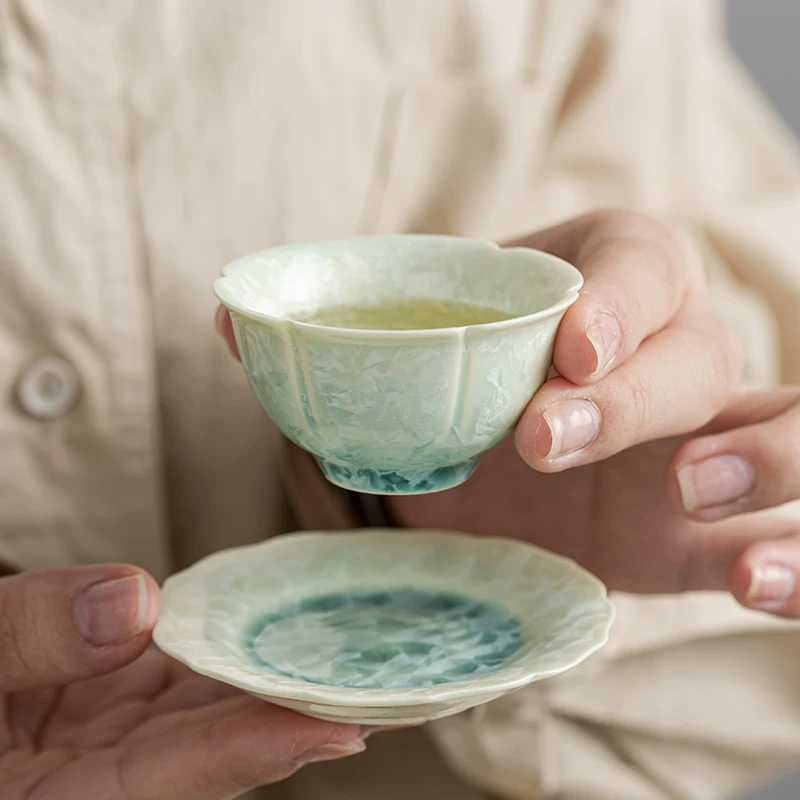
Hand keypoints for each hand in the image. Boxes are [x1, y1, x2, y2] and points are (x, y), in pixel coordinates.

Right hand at [0, 565, 364, 799]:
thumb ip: (22, 636)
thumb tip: (138, 600)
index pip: (162, 782)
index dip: (250, 754)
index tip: (338, 726)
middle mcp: (85, 781)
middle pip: (203, 749)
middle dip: (291, 717)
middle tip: (383, 687)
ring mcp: (97, 739)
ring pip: (197, 710)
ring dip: (267, 682)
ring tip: (349, 655)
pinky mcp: (99, 702)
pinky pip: (170, 677)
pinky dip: (217, 651)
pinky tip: (264, 626)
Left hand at [214, 211, 797, 616]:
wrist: (505, 452)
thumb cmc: (467, 382)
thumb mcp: (416, 350)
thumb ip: (340, 336)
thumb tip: (230, 326)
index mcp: (608, 280)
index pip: (641, 265)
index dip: (616, 300)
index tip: (565, 344)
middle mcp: (674, 349)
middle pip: (697, 354)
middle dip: (630, 395)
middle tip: (544, 435)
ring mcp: (704, 439)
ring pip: (777, 428)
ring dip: (752, 457)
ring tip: (687, 491)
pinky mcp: (700, 525)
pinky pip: (773, 530)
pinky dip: (786, 552)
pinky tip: (757, 578)